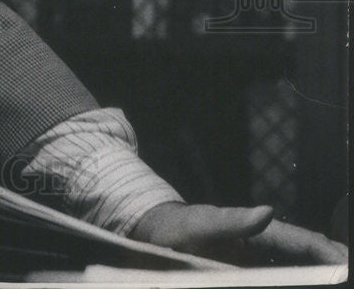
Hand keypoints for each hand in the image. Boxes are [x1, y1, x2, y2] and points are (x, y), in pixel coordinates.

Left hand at [129, 201, 348, 265]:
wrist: (159, 235)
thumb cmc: (180, 228)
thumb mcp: (203, 224)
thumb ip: (233, 220)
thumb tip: (268, 212)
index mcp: (261, 230)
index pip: (306, 242)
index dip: (332, 255)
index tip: (347, 267)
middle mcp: (267, 244)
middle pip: (310, 255)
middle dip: (333, 265)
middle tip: (347, 278)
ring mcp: (261, 260)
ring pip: (300, 268)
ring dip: (318, 275)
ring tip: (335, 282)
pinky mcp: (252, 271)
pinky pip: (283, 277)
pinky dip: (299, 280)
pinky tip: (306, 285)